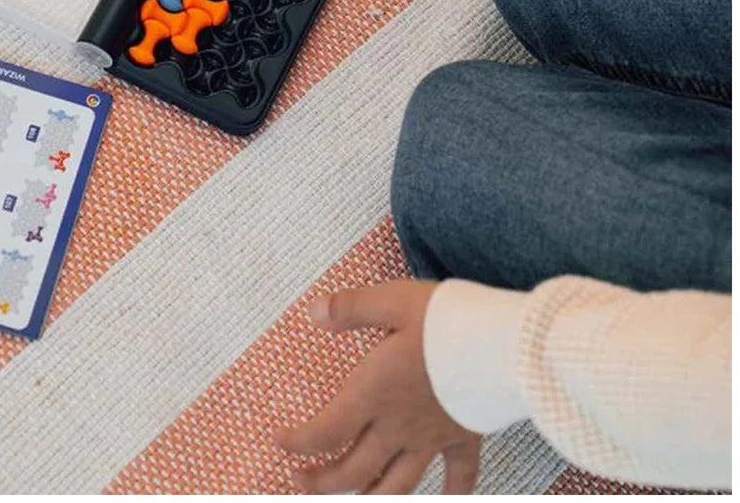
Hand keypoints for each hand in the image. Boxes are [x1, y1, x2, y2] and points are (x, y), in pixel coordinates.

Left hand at [276, 279, 482, 493]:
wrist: (502, 345)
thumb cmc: (446, 321)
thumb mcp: (391, 300)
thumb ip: (352, 308)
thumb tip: (315, 312)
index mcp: (373, 392)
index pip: (326, 431)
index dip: (298, 443)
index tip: (281, 442)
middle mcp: (398, 425)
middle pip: (353, 471)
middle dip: (322, 483)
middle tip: (299, 482)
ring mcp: (432, 437)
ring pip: (396, 485)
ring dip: (370, 497)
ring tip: (352, 499)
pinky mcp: (465, 436)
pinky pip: (460, 476)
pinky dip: (453, 494)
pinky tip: (448, 502)